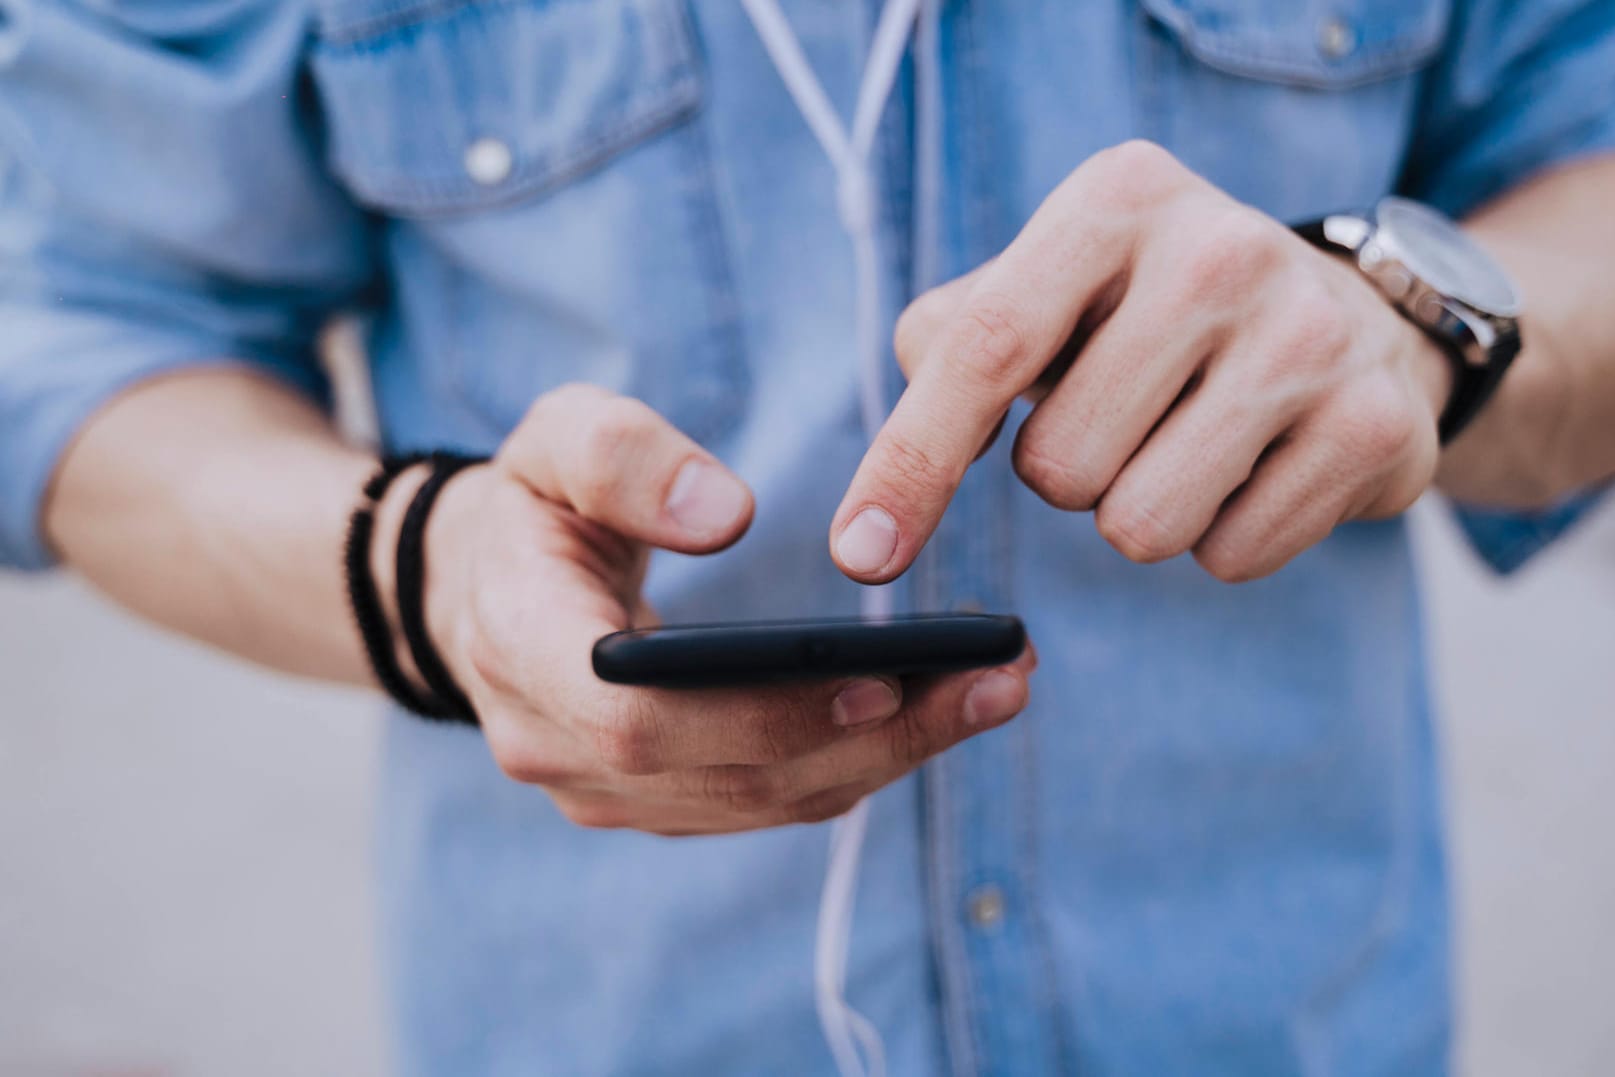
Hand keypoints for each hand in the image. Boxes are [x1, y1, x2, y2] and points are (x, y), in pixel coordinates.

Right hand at [415, 384, 1033, 834]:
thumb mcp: (551, 439)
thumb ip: (621, 457)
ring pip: (762, 802)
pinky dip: (859, 761)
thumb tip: (724, 516)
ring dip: (888, 757)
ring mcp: (603, 790)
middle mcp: (554, 747)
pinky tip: (939, 713)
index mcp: (519, 649)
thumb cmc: (533, 502)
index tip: (878, 678)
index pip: (635, 718)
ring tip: (997, 691)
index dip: (757, 713)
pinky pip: (767, 800)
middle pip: (728, 776)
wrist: (482, 583)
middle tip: (997, 681)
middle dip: (872, 737)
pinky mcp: (655, 799)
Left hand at [831, 141, 1452, 583]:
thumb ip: (953, 344)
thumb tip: (885, 493)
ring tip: (1191, 439)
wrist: (1347, 318)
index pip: (986, 348)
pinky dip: (1222, 537)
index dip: (911, 463)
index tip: (858, 556)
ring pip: (1141, 528)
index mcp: (1116, 199)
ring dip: (1141, 513)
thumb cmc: (1151, 314)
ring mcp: (1310, 337)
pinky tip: (1257, 466)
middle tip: (1128, 413)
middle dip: (1070, 474)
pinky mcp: (1376, 426)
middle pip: (1059, 468)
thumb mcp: (1051, 287)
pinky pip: (1230, 559)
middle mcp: (1221, 249)